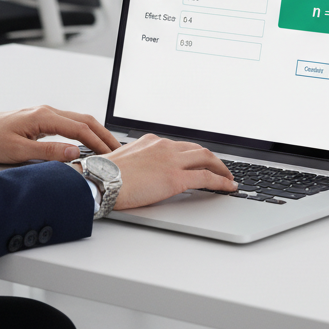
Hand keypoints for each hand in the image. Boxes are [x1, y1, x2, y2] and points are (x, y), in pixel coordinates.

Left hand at [0, 105, 119, 163]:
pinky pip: (68, 123)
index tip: (111, 155)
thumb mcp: (18, 151)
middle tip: (118, 151)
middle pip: (84, 120)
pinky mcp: (40, 120)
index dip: (98, 142)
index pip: (80, 128)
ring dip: (94, 132)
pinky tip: (86, 142)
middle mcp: (46, 111)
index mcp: (43, 116)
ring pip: (77, 120)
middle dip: (103, 134)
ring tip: (107, 148)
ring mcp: (44, 114)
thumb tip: (73, 153)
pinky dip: (82, 132)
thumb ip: (48, 152)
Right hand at [104, 134, 235, 209]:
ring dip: (221, 168)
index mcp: (151, 141)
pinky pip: (206, 178)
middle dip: (213, 159)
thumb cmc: (105, 174)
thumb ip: (140, 163)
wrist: (100, 180)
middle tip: (221, 168)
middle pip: (198, 149)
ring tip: (229, 178)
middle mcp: (164, 146)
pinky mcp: (175, 178)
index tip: (200, 161)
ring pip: (206, 159)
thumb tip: (143, 174)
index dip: (194, 154)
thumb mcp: (124, 161)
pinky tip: (228, 187)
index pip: (180, 146)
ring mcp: (171, 161)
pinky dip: (221, 181)